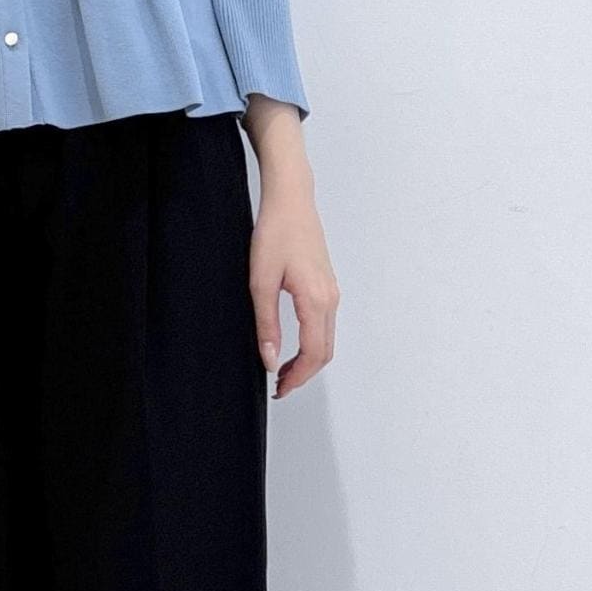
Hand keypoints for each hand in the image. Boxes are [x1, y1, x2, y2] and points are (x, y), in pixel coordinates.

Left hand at [242, 97, 338, 398]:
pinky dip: (312, 343)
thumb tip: (269, 360)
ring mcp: (332, 292)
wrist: (291, 200)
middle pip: (324, 352)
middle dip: (303, 374)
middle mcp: (330, 299)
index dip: (296, 378)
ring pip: (327, 339)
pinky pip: (325, 324)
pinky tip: (291, 344)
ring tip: (281, 369)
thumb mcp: (260, 282)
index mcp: (316, 301)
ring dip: (308, 360)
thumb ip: (266, 324)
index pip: (312, 354)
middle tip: (278, 386)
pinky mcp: (327, 285)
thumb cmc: (274, 234)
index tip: (277, 390)